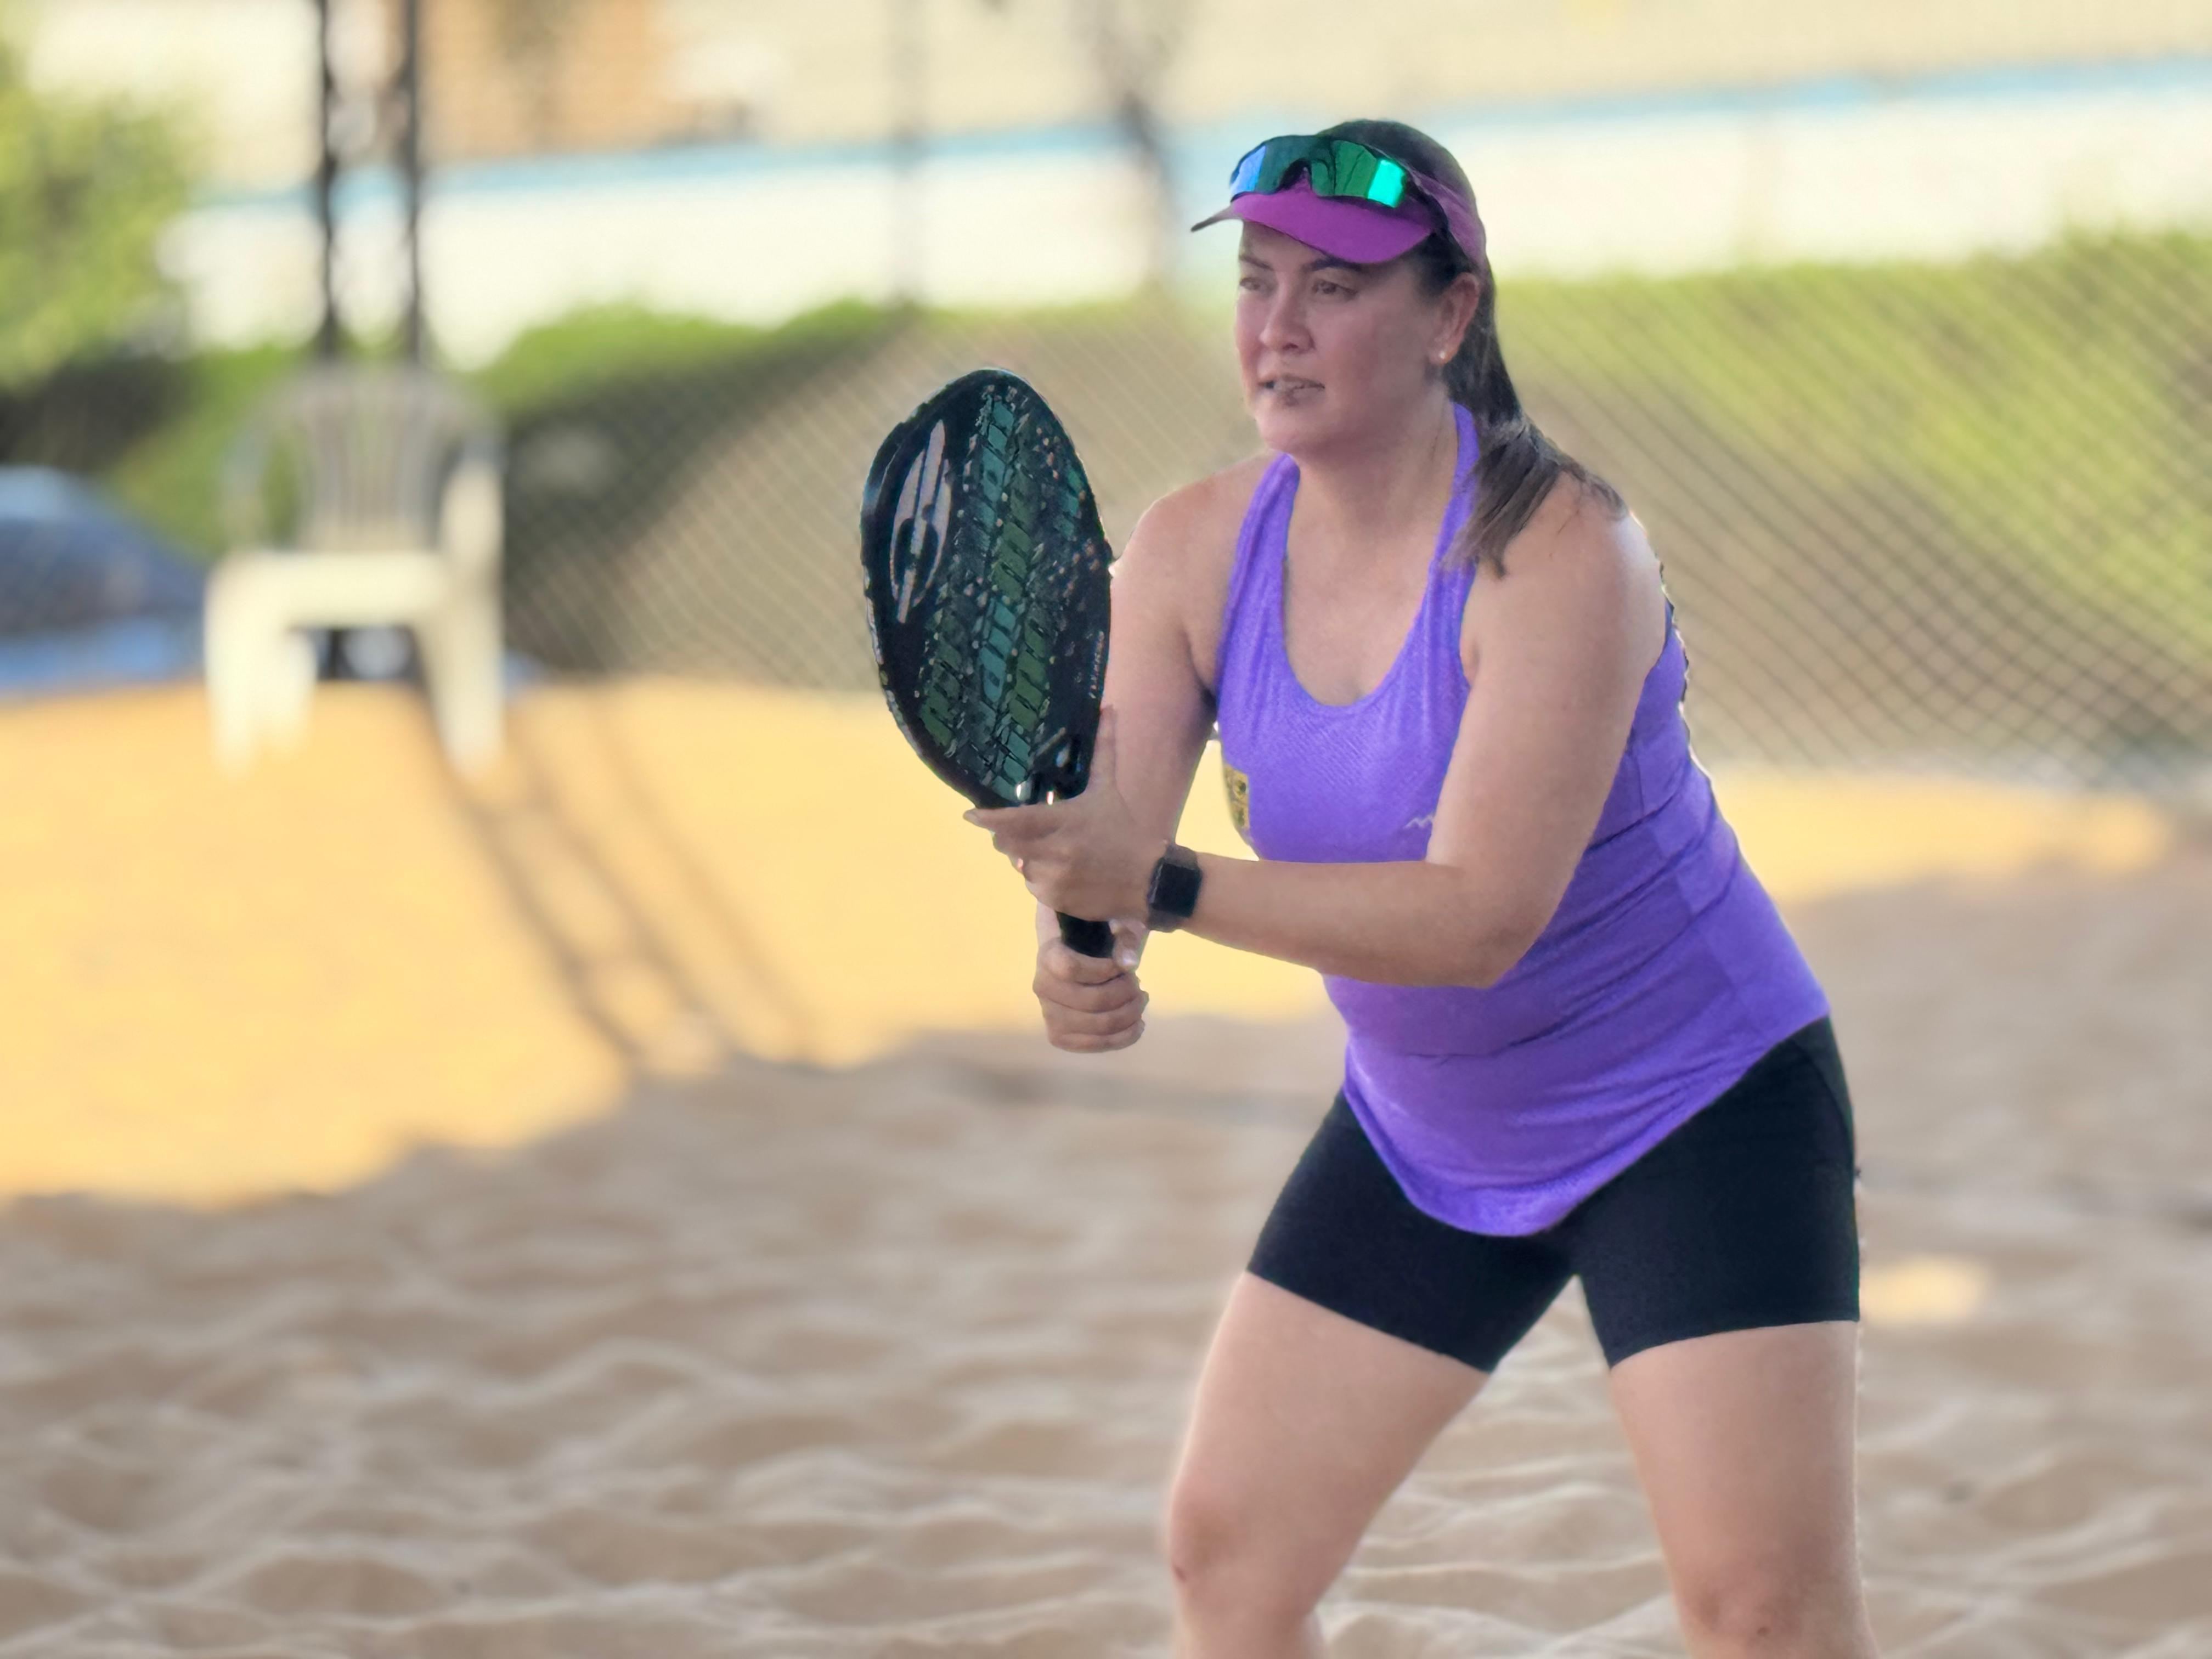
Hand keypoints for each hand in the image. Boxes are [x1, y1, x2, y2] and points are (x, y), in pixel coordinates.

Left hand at [965, 705, 1159, 923]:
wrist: (1147, 878)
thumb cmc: (1122, 830)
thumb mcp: (1108, 790)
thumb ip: (1104, 750)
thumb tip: (1110, 709)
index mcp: (1065, 820)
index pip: (1016, 821)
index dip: (989, 819)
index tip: (969, 816)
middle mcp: (1055, 850)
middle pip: (1007, 845)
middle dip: (1006, 839)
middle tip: (1022, 833)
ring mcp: (1054, 877)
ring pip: (1020, 866)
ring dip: (1029, 859)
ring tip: (1058, 854)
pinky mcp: (1056, 899)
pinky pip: (1033, 888)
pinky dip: (1042, 880)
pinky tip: (1064, 874)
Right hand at [1033, 922, 1148, 1050]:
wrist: (1072, 957)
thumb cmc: (1095, 938)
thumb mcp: (1113, 925)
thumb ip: (1123, 937)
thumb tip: (1129, 963)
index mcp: (1049, 955)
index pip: (1070, 968)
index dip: (1104, 970)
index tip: (1123, 967)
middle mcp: (1042, 987)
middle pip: (1092, 1001)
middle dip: (1126, 994)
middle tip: (1138, 985)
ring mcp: (1048, 1014)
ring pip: (1097, 1025)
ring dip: (1129, 1015)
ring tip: (1140, 1001)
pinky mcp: (1059, 1036)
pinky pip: (1095, 1045)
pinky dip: (1123, 1037)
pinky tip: (1137, 1024)